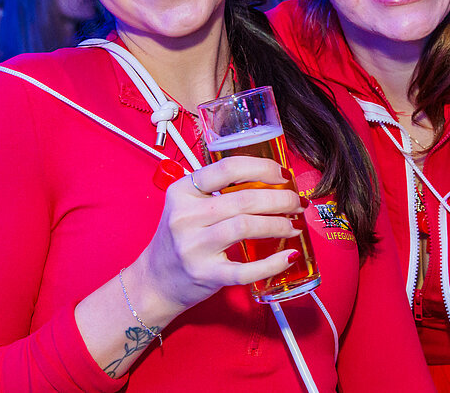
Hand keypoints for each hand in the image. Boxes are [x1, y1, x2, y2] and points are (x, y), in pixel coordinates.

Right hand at [132, 156, 304, 315]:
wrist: (154, 282)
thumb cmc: (178, 240)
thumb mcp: (187, 206)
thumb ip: (218, 191)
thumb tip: (271, 182)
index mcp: (182, 191)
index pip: (228, 168)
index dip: (263, 168)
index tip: (283, 175)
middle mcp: (185, 216)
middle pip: (244, 199)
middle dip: (281, 199)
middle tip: (296, 203)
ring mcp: (194, 247)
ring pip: (247, 226)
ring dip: (279, 224)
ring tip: (293, 225)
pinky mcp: (206, 274)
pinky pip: (246, 269)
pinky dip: (272, 263)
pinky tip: (288, 255)